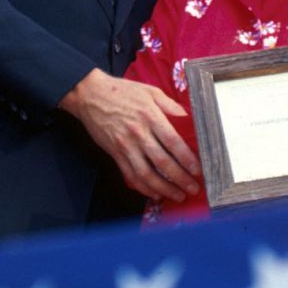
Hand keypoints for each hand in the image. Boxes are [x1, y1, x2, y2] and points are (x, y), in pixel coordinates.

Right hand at [60, 69, 201, 200]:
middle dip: (180, 178)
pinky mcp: (115, 154)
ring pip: (146, 174)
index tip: (197, 169)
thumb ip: (170, 105)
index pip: (173, 142)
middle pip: (162, 161)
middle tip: (193, 188)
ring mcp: (125, 146)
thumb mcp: (151, 91)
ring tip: (177, 195)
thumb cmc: (122, 91)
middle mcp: (138, 133)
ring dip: (163, 188)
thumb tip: (188, 118)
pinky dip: (143, 187)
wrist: (90, 95)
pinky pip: (130, 175)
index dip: (186, 158)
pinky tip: (155, 193)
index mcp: (150, 116)